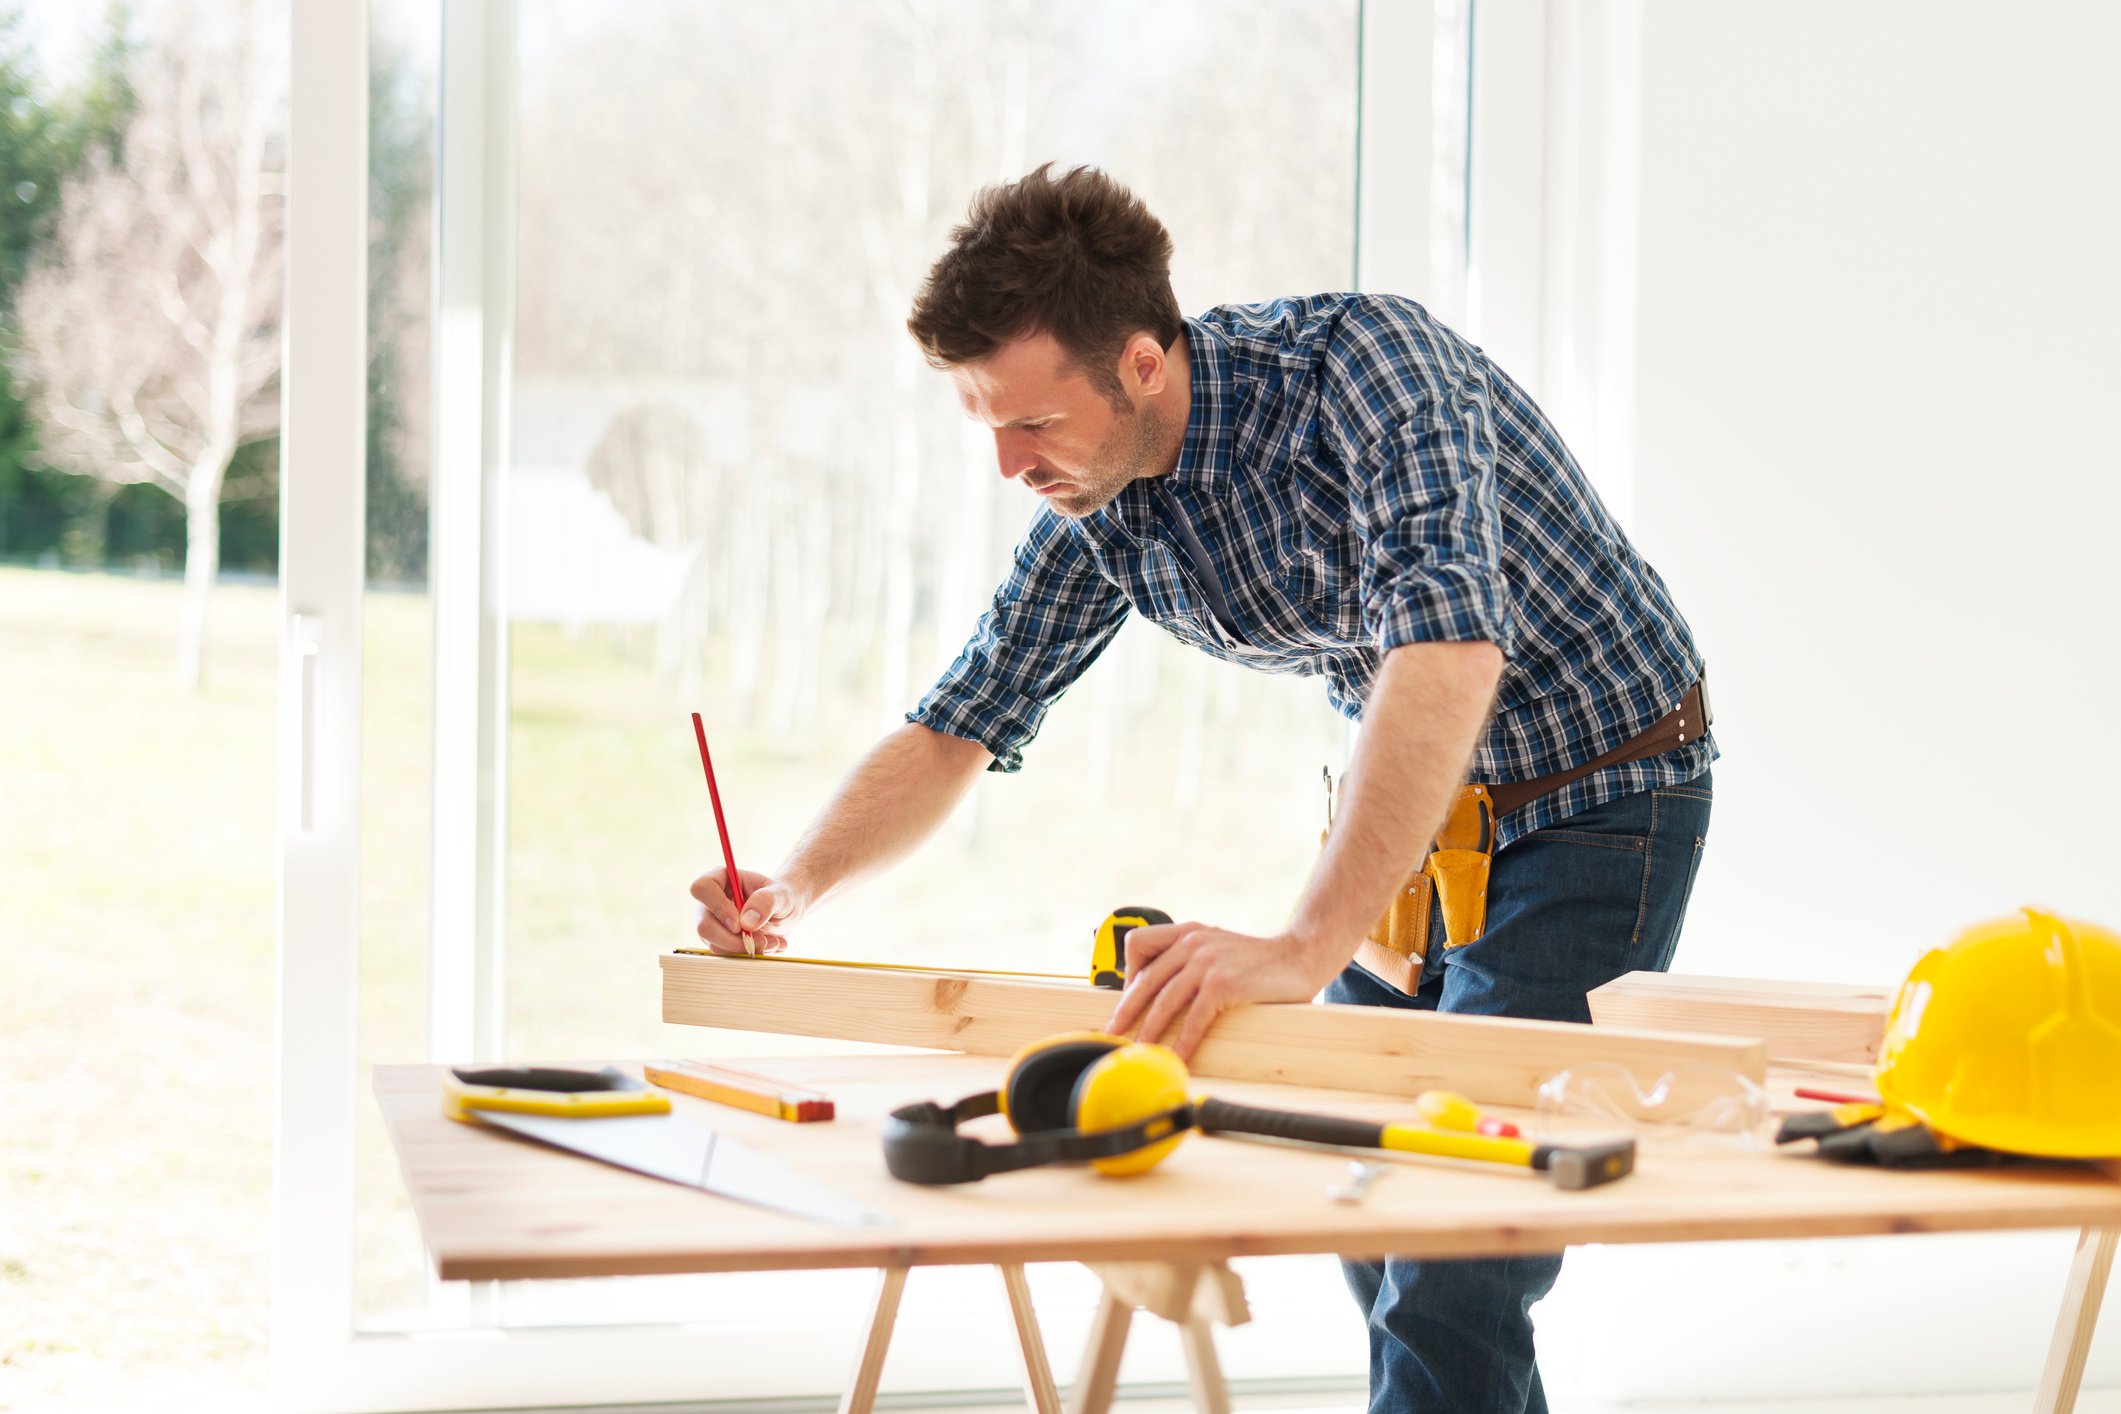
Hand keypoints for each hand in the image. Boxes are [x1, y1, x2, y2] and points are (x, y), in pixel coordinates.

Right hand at [689, 868, 804, 954]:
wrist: (784, 912)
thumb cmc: (780, 897)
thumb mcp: (781, 895)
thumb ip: (766, 902)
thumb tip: (746, 923)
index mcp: (722, 878)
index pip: (703, 888)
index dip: (718, 908)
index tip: (739, 925)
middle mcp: (710, 901)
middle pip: (704, 925)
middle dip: (733, 940)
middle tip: (761, 941)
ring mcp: (711, 923)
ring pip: (713, 944)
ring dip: (744, 949)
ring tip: (771, 942)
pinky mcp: (718, 941)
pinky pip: (724, 954)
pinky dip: (747, 954)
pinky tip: (767, 946)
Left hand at [1105, 920, 1338, 1061]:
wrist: (1300, 955)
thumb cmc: (1259, 959)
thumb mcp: (1218, 945)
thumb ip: (1192, 957)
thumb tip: (1165, 989)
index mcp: (1188, 931)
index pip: (1139, 943)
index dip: (1128, 973)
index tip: (1128, 999)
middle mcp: (1193, 942)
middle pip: (1145, 980)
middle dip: (1126, 1011)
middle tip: (1114, 1033)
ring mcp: (1208, 962)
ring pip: (1164, 1001)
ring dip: (1149, 1031)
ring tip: (1139, 1051)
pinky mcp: (1223, 984)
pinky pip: (1194, 1018)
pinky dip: (1182, 1042)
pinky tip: (1177, 1057)